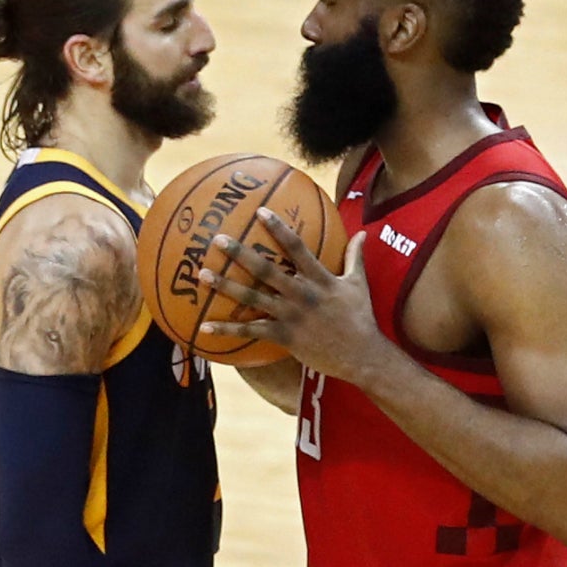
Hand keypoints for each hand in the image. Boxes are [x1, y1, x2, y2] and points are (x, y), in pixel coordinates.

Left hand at [199, 212, 387, 384]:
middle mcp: (301, 294)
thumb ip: (355, 257)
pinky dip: (227, 329)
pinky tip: (205, 327)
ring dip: (225, 286)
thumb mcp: (359, 284)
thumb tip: (363, 234)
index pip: (296, 246)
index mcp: (319, 277)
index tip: (260, 211)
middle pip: (266, 269)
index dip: (277, 228)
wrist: (361, 355)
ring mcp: (291, 316)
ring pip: (252, 298)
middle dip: (241, 253)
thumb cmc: (360, 318)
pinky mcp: (284, 337)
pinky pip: (251, 332)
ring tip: (203, 274)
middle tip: (218, 239)